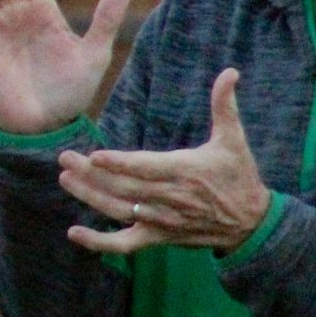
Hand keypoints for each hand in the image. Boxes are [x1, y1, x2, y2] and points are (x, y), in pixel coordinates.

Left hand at [58, 68, 271, 255]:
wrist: (250, 224)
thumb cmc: (239, 177)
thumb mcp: (234, 140)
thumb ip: (224, 105)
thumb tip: (230, 72)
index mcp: (184, 172)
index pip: (147, 168)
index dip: (120, 164)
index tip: (95, 156)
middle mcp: (169, 199)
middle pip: (124, 188)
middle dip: (92, 175)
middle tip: (65, 159)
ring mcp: (161, 221)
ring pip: (119, 212)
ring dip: (90, 198)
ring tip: (66, 180)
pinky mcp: (158, 238)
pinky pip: (125, 245)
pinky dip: (100, 243)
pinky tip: (74, 233)